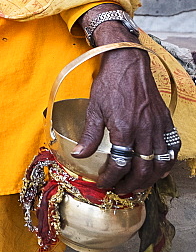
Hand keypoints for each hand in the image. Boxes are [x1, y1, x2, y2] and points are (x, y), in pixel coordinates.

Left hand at [72, 22, 176, 194]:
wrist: (128, 63)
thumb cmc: (110, 84)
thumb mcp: (95, 109)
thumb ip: (90, 135)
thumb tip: (79, 154)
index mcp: (125, 129)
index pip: (120, 164)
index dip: (111, 178)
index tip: (104, 183)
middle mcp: (145, 131)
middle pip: (143, 170)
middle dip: (130, 184)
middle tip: (120, 188)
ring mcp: (158, 127)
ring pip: (160, 163)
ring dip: (149, 178)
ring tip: (138, 183)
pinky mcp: (166, 122)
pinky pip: (172, 148)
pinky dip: (166, 163)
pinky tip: (157, 167)